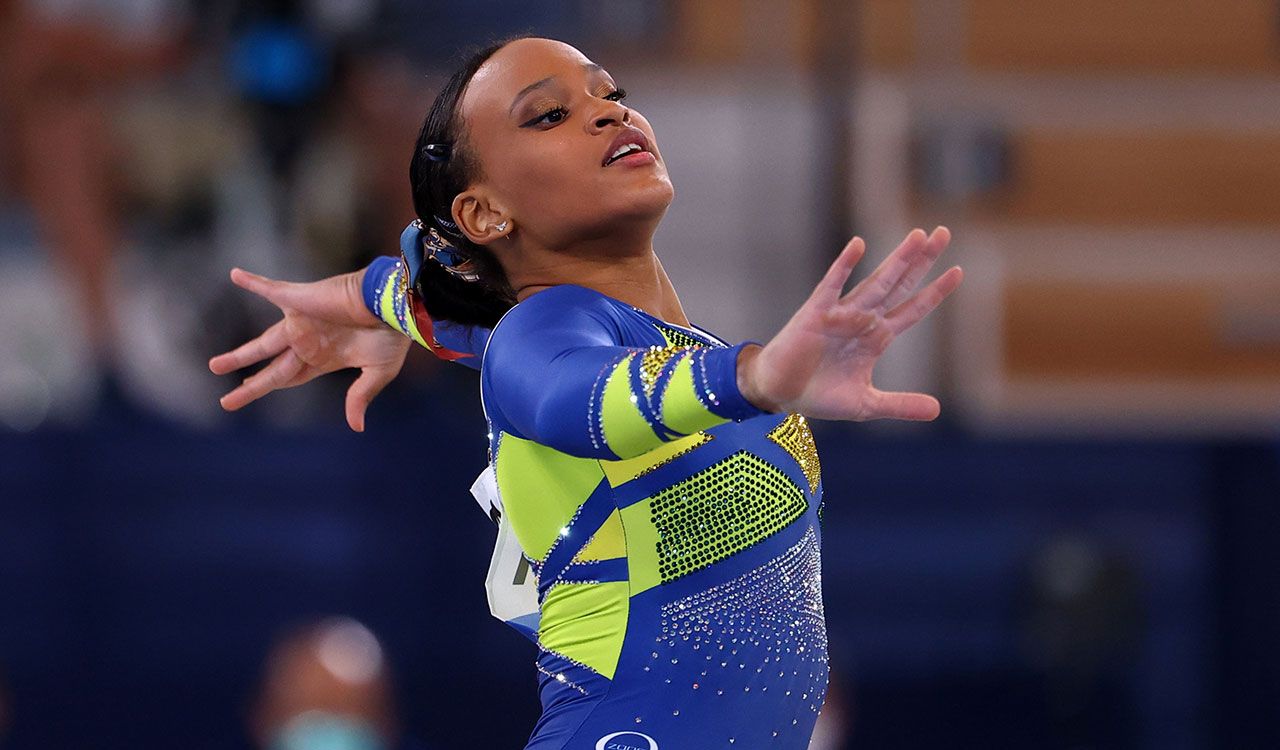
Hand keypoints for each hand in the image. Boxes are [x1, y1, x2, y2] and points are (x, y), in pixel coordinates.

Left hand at [209, 267, 411, 431]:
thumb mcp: (378, 372)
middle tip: (226, 402)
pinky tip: (235, 275)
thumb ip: (360, 396)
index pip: (289, 377)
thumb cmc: (392, 335)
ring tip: (214, 367)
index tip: (247, 390)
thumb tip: (356, 427)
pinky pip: (271, 289)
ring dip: (239, 355)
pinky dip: (253, 282)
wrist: (395, 304)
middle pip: (272, 369)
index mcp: (325, 357)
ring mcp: (302, 321)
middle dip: (250, 384)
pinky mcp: (300, 300)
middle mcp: (308, 341)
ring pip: (263, 343)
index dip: (269, 385)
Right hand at [738, 227, 962, 420]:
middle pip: (900, 284)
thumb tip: (937, 411)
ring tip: (918, 236)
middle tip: (943, 233)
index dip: (935, 291)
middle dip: (922, 261)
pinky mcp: (815, 312)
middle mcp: (863, 319)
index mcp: (877, 338)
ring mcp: (841, 313)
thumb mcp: (866, 404)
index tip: (958, 271)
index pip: (912, 309)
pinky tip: (859, 246)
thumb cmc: (819, 395)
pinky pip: (832, 285)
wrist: (780, 394)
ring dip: (897, 260)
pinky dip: (845, 265)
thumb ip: (900, 404)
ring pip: (876, 282)